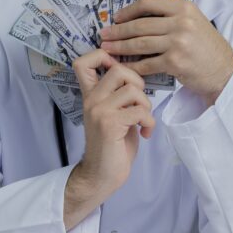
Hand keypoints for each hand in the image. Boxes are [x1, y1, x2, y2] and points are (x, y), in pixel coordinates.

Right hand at [63, 49, 154, 229]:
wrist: (102, 175)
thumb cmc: (113, 145)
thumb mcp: (115, 114)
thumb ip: (119, 95)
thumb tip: (137, 76)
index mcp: (90, 95)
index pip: (83, 61)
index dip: (104, 56)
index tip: (119, 71)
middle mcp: (91, 99)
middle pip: (118, 69)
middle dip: (138, 83)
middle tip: (139, 102)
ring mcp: (99, 111)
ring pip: (133, 90)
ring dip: (146, 106)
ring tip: (143, 121)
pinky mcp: (109, 124)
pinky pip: (139, 111)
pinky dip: (149, 122)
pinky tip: (145, 133)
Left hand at [100, 0, 232, 105]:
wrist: (224, 71)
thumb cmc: (207, 47)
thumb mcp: (194, 21)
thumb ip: (172, 15)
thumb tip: (139, 15)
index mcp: (184, 7)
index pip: (149, 2)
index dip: (129, 10)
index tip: (116, 17)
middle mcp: (181, 22)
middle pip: (140, 24)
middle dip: (118, 30)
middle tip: (103, 34)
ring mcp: (178, 42)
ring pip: (140, 43)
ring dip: (120, 46)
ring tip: (107, 49)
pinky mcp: (175, 62)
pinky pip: (146, 63)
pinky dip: (132, 65)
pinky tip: (122, 66)